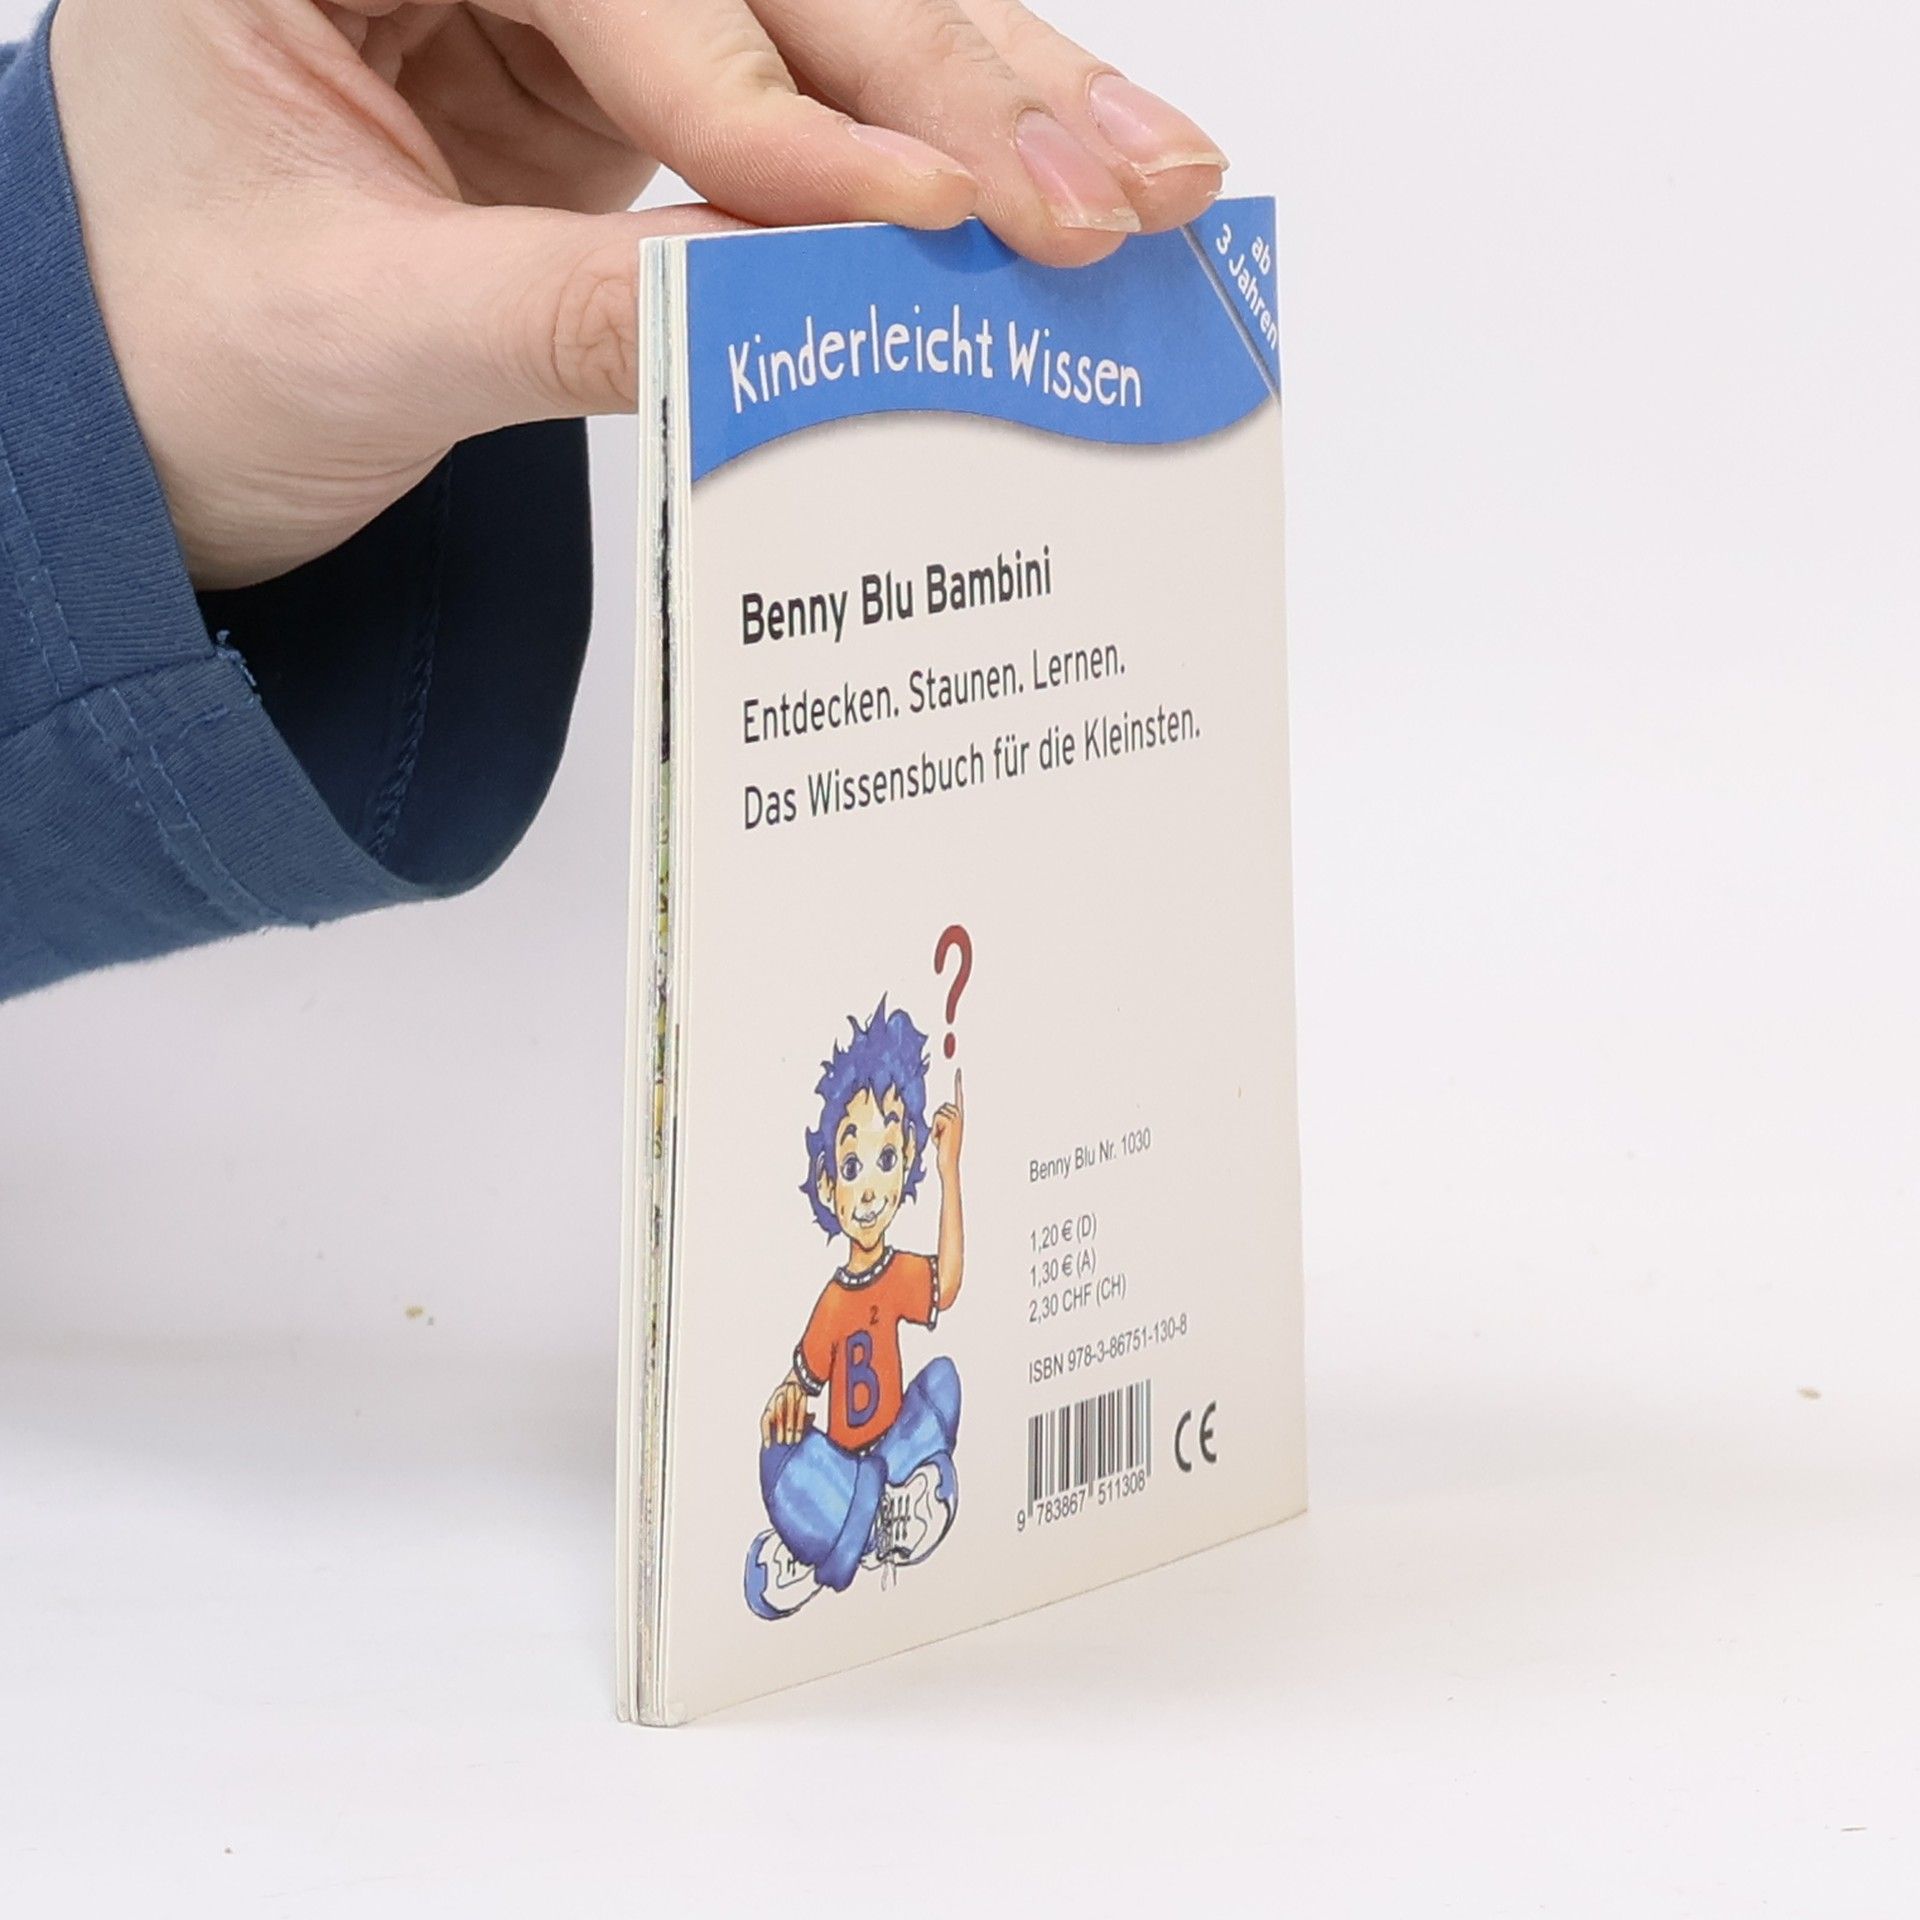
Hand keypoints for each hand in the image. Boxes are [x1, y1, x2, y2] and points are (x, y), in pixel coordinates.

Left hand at [49, 0, 1227, 589]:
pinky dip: (933, 155)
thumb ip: (579, 317)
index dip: (786, 111)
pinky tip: (1056, 172)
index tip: (937, 217)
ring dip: (995, 99)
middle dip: (945, 84)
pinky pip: (813, 102)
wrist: (155, 426)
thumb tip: (807, 326)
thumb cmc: (172, 361)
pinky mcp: (633, 80)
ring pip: (816, 15)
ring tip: (1150, 175)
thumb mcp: (359, 342)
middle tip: (1107, 193)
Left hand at [761, 1374, 812, 1446]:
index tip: (768, 1445)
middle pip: (779, 1416)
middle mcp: (779, 1399)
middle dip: (780, 1430)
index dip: (766, 1432)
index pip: (765, 1418)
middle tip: (781, 1442)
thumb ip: (775, 1422)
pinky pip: (801, 1412)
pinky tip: (798, 1435)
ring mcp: (791, 1397)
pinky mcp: (801, 1397)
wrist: (796, 1381)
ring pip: (790, 1414)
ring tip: (791, 1441)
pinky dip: (800, 1425)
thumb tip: (770, 1442)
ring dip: (791, 1429)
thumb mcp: (776, 1408)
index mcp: (770, 1404)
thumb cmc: (784, 1400)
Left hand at [930, 1070, 963, 1181]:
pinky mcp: (951, 1122)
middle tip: (941, 1136)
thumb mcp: (943, 1133)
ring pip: (938, 1113)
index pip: (958, 1097)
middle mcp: (960, 1116)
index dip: (958, 1083)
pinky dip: (935, 1130)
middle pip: (941, 1107)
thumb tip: (938, 1116)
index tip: (959, 1071)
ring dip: (935, 1127)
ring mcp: (956, 1119)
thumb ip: (943, 1122)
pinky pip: (936, 1119)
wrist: (949, 1162)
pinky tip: (940, 1139)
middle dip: (936, 1121)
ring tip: (941, 1138)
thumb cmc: (944, 1150)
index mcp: (959, 1117)